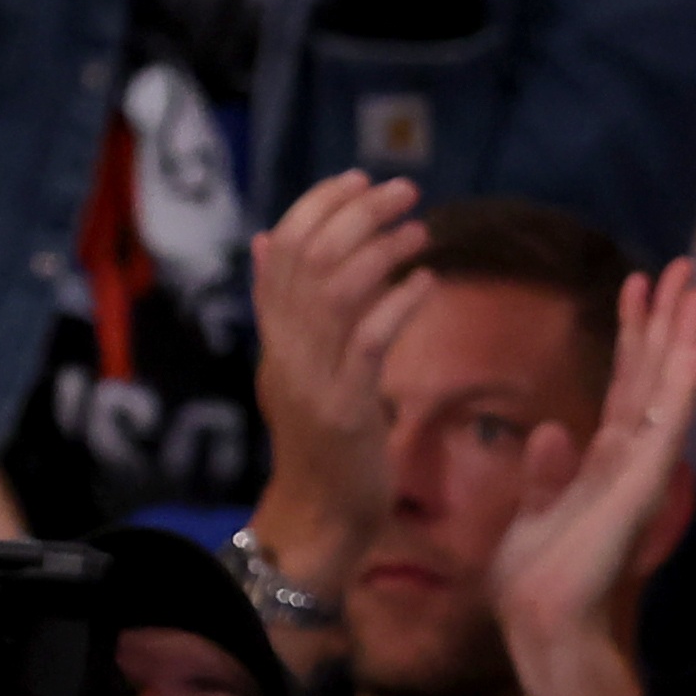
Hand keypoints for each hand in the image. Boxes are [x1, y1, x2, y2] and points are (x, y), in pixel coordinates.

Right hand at [243, 170, 432, 605]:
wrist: (318, 516)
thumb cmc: (321, 443)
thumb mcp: (297, 366)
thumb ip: (286, 307)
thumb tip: (267, 240)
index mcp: (273, 338)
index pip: (281, 251)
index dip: (316, 206)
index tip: (359, 179)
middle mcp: (283, 351)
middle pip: (306, 260)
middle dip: (355, 214)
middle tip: (403, 190)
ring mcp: (309, 379)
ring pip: (334, 293)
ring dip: (380, 251)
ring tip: (420, 229)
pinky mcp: (342, 408)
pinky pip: (367, 342)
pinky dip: (398, 305)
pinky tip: (427, 285)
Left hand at [494, 260, 695, 695]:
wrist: (541, 620)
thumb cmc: (536, 577)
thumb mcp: (534, 511)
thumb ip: (548, 471)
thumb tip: (551, 430)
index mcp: (603, 459)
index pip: (623, 383)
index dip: (630, 335)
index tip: (634, 285)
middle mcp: (628, 458)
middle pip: (650, 375)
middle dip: (662, 322)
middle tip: (675, 269)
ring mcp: (640, 470)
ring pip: (665, 391)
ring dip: (680, 340)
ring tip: (694, 291)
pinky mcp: (640, 487)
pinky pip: (663, 428)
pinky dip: (679, 390)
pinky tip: (695, 351)